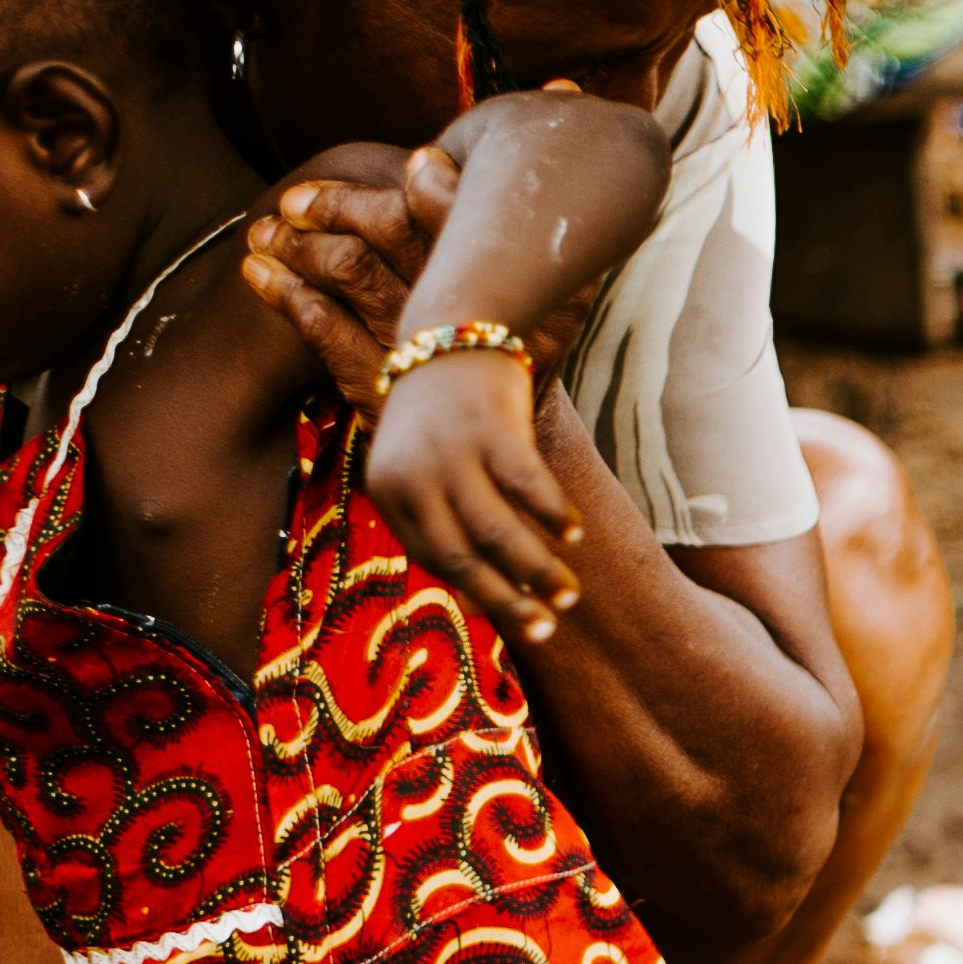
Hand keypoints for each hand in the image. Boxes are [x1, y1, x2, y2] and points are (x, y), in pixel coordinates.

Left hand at [244, 148, 592, 413]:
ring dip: (293, 246)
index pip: (440, 202)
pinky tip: (259, 276)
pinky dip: (282, 296)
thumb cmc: (525, 330)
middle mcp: (450, 295)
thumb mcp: (556, 260)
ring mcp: (411, 340)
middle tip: (292, 204)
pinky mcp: (375, 381)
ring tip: (263, 235)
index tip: (386, 168)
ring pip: (340, 270)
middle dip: (329, 206)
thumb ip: (545, 173)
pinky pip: (318, 326)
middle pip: (379, 229)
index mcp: (490, 261)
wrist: (508, 434)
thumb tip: (571, 82)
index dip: (412, 181)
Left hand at [366, 345, 585, 641]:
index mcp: (387, 488)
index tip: (516, 620)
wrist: (451, 332)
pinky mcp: (492, 429)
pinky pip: (528, 487)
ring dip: (538, 570)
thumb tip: (472, 603)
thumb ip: (438, 524)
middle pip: (461, 557)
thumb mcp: (422, 468)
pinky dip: (553, 515)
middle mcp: (412, 474)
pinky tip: (575, 534)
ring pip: (497, 531)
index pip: (433, 560)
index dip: (477, 595)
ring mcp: (451, 452)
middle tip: (547, 631)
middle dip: (506, 600)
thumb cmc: (441, 415)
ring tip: (570, 596)